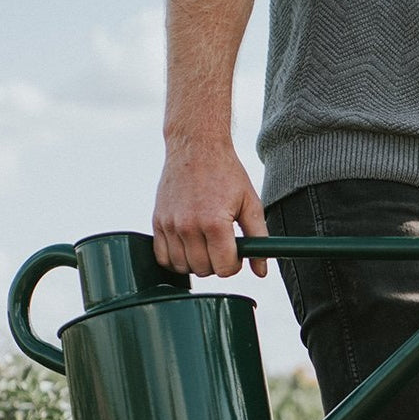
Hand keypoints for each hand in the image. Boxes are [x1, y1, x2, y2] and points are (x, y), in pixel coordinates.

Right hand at [152, 138, 267, 277]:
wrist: (196, 147)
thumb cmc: (226, 174)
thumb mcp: (251, 204)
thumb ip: (258, 238)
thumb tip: (261, 271)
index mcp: (215, 223)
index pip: (225, 268)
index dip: (234, 265)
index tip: (236, 252)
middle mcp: (189, 226)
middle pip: (204, 270)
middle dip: (217, 263)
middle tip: (222, 245)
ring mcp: (170, 225)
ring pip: (183, 267)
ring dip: (197, 263)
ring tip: (206, 244)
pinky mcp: (157, 221)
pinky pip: (162, 257)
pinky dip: (176, 259)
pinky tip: (189, 247)